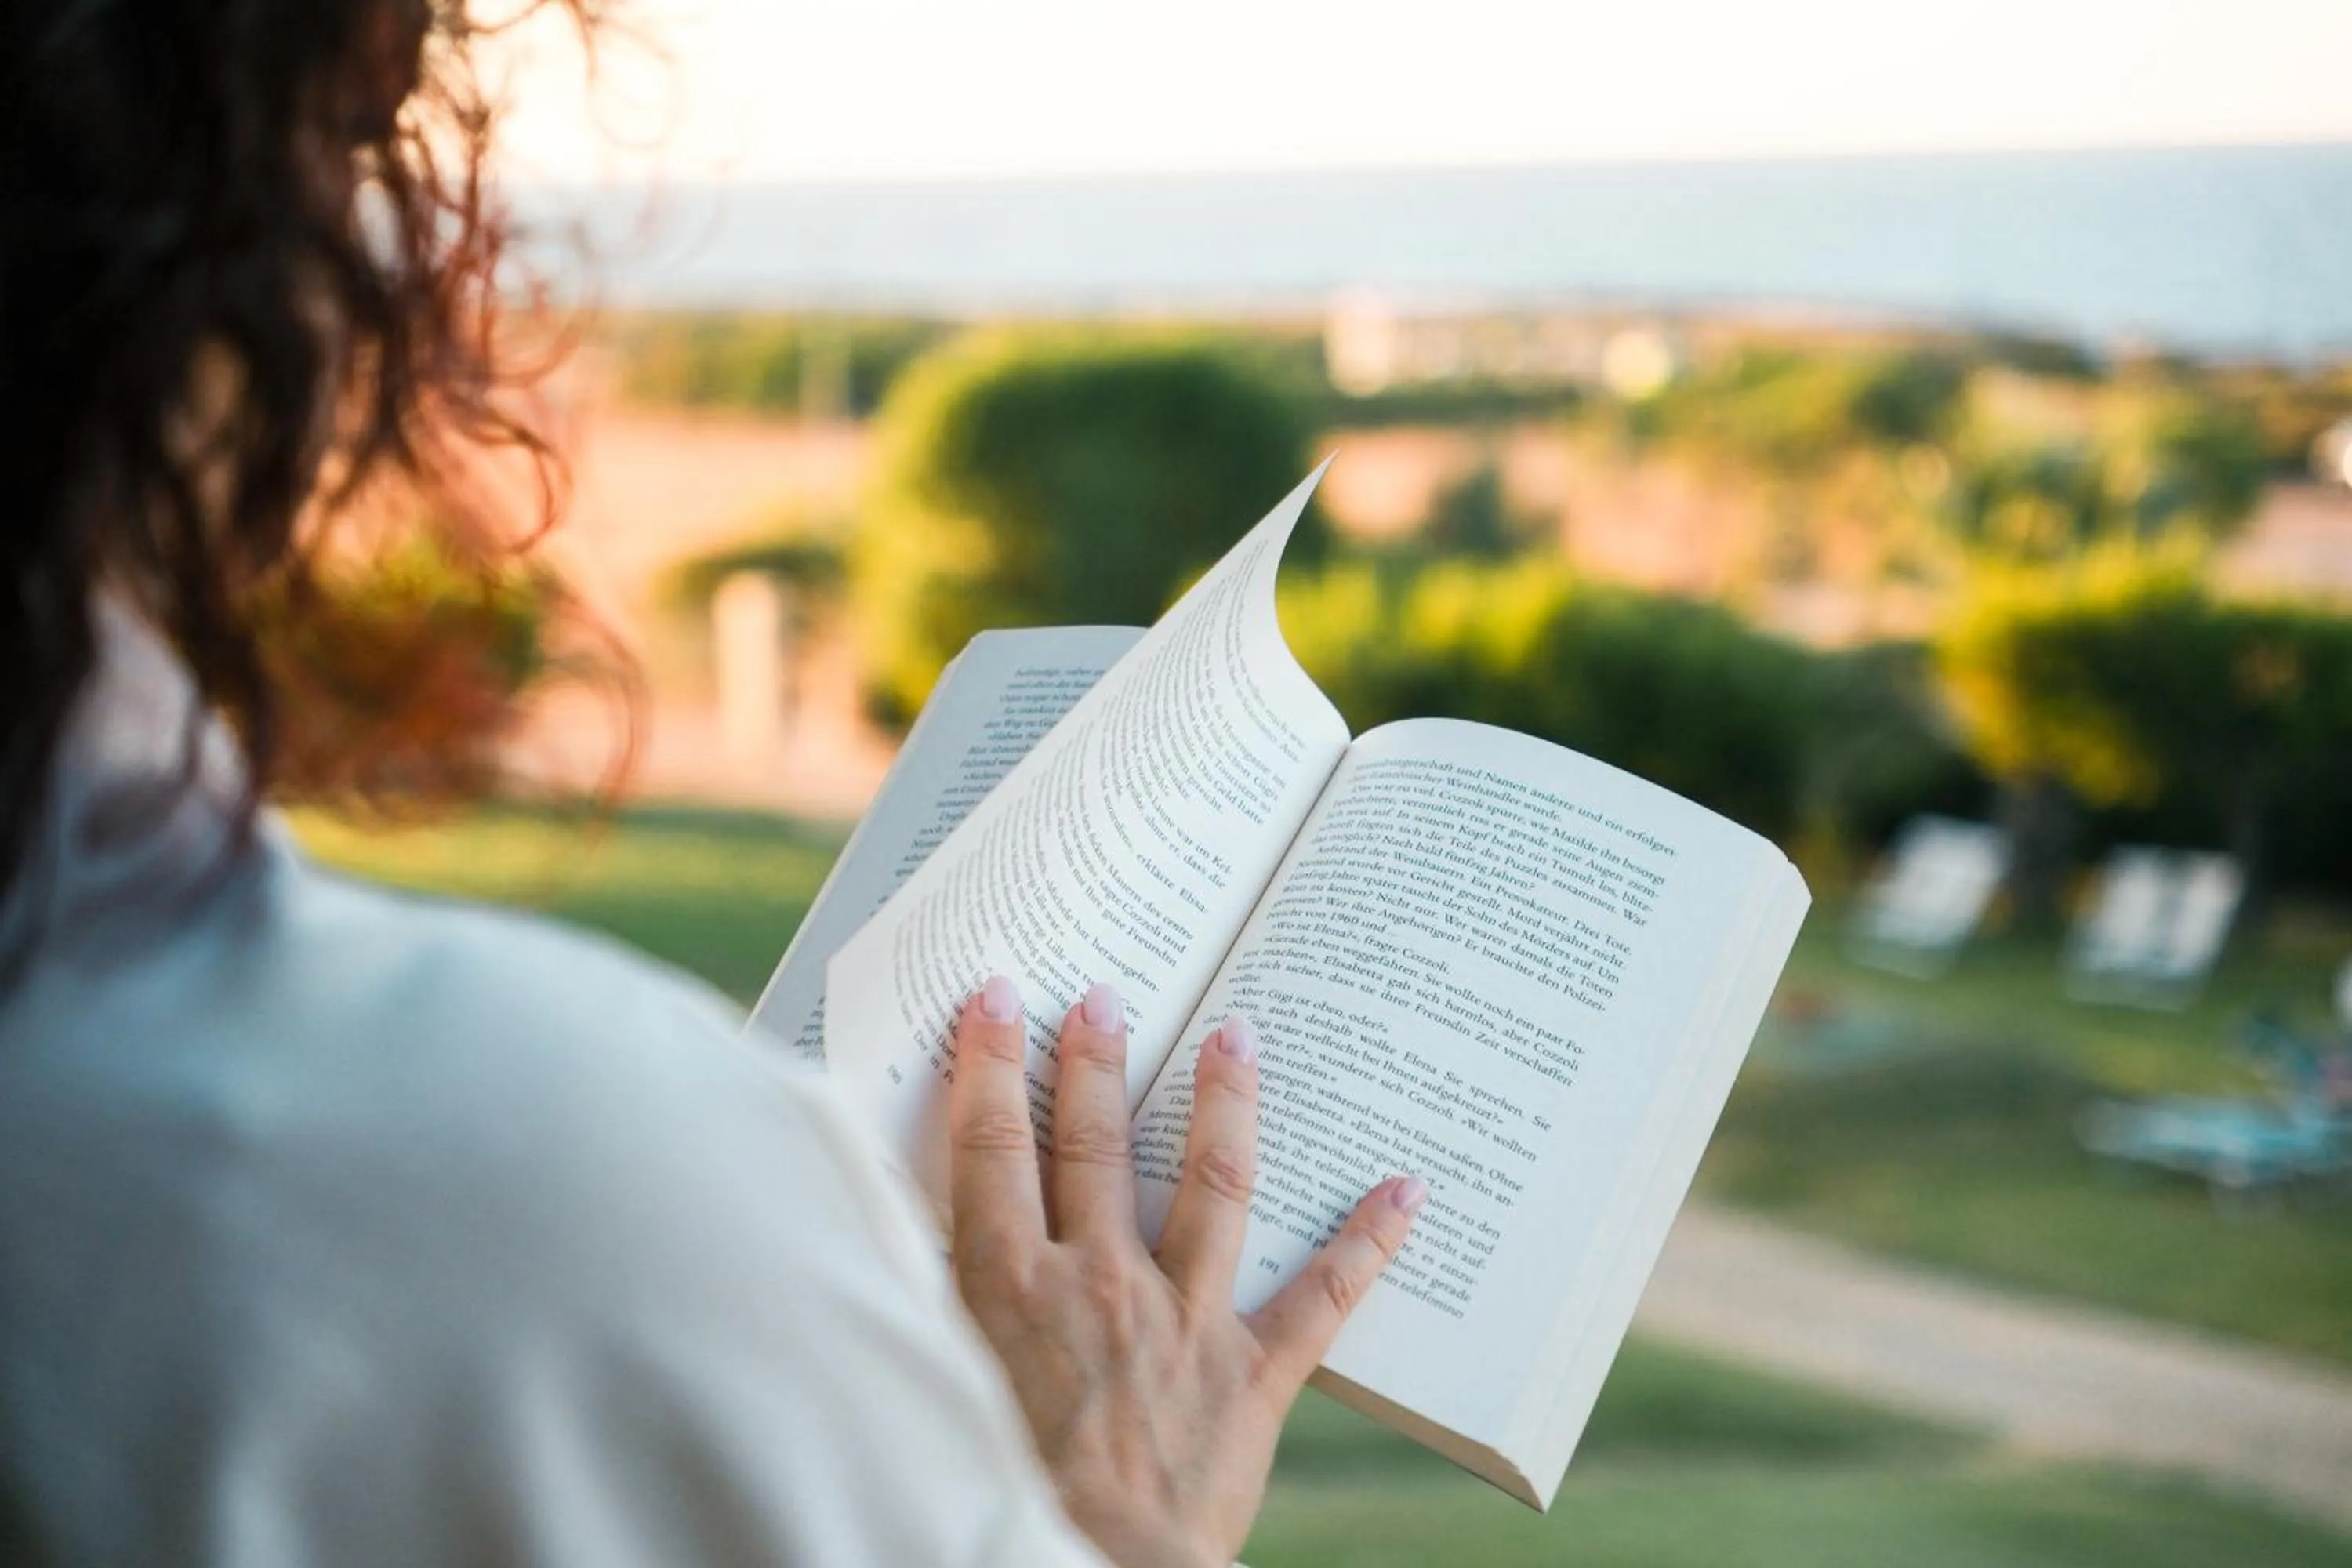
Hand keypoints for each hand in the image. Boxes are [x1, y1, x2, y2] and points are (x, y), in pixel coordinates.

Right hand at [945, 975, 1424, 1567]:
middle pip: (1094, 1148)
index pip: (991, 1149)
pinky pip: (1321, 1299)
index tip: (994, 999)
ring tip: (1236, 1036)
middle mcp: (1099, 1284)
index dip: (988, 1065)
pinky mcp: (1250, 1378)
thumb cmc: (996, 1487)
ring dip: (1223, 1104)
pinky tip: (1407, 1189)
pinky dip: (1367, 1243)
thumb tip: (895, 1214)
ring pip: (1211, 1187)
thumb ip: (928, 1292)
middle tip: (1105, 995)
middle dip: (1093, 1063)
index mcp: (1010, 1286)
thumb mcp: (936, 1381)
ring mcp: (1182, 1325)